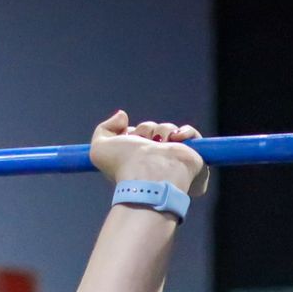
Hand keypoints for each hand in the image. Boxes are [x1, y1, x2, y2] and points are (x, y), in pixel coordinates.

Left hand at [88, 111, 208, 197]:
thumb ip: (104, 129)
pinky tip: (176, 138)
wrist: (150, 175)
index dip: (131, 132)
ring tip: (159, 144)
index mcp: (134, 160)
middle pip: (151, 129)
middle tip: (143, 143)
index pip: (135, 135)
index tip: (126, 137)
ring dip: (163, 131)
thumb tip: (122, 116)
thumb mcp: (100, 149)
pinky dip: (185, 132)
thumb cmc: (124, 166)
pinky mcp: (193, 158)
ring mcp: (173, 159)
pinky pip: (192, 134)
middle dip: (146, 130)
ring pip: (169, 128)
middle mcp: (153, 160)